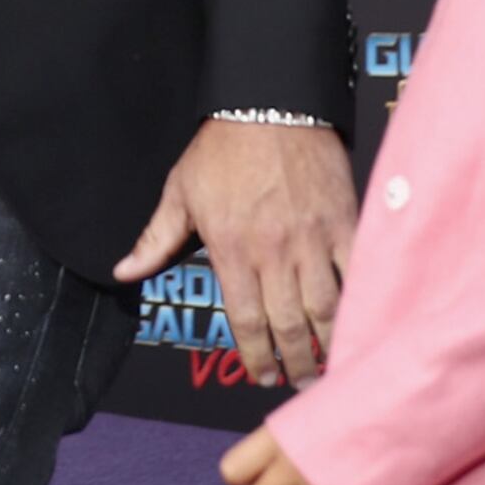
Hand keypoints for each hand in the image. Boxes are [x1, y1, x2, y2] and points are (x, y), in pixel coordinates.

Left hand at [116, 119, 358, 389]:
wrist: (269, 103)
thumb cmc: (221, 148)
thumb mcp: (179, 192)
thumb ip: (155, 239)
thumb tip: (124, 272)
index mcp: (230, 250)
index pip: (245, 321)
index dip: (255, 357)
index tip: (262, 376)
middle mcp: (273, 251)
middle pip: (288, 325)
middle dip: (294, 361)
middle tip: (299, 381)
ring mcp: (312, 238)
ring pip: (326, 306)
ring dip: (328, 342)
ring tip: (328, 364)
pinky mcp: (343, 221)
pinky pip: (355, 271)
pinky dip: (360, 300)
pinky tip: (360, 321)